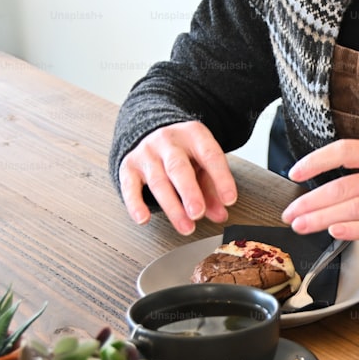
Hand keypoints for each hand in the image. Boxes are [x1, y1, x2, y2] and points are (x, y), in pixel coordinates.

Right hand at [117, 121, 237, 234]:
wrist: (153, 132)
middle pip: (178, 168)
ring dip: (172, 207)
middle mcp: (168, 141)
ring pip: (158, 181)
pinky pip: (130, 186)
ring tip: (185, 226)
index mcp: (194, 135)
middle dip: (189, 192)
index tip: (230, 200)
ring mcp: (147, 152)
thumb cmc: (185, 153)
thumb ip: (214, 189)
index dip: (221, 178)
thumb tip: (220, 215)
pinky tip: (144, 218)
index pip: (210, 155)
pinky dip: (135, 204)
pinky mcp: (129, 166)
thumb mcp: (204, 164)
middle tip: (198, 213)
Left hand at [281, 139, 358, 239]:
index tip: (294, 173)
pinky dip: (352, 230)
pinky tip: (333, 232)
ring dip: (322, 218)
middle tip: (291, 212)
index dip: (316, 161)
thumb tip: (315, 188)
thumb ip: (357, 168)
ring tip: (302, 224)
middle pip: (343, 187)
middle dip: (311, 202)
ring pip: (354, 209)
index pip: (344, 151)